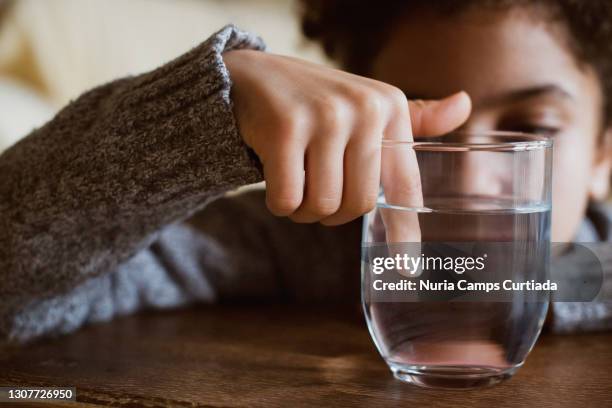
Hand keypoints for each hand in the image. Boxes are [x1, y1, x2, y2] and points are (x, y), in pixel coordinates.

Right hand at [224, 50, 470, 225]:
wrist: (253, 77)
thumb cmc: (316, 101)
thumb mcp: (366, 106)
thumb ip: (412, 118)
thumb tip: (464, 104)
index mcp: (390, 107)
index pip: (405, 183)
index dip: (406, 232)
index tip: (408, 269)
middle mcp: (364, 109)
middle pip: (358, 205)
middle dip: (333, 213)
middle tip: (317, 189)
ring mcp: (324, 118)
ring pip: (323, 205)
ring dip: (305, 210)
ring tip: (296, 180)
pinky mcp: (285, 129)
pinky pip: (288, 200)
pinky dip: (280, 203)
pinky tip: (275, 178)